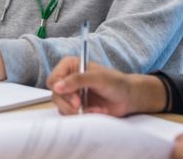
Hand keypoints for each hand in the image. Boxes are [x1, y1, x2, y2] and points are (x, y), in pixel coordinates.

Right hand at [48, 56, 165, 116]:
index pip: (54, 79)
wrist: (128, 98)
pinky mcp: (76, 107)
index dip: (60, 89)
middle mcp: (68, 79)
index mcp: (70, 66)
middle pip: (55, 95)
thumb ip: (78, 80)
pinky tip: (95, 111)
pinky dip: (82, 116)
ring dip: (77, 111)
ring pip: (61, 107)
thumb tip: (57, 86)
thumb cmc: (116, 83)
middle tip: (80, 106)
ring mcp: (71, 94)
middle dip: (68, 103)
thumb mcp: (98, 78)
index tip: (75, 98)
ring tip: (94, 109)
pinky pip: (70, 115)